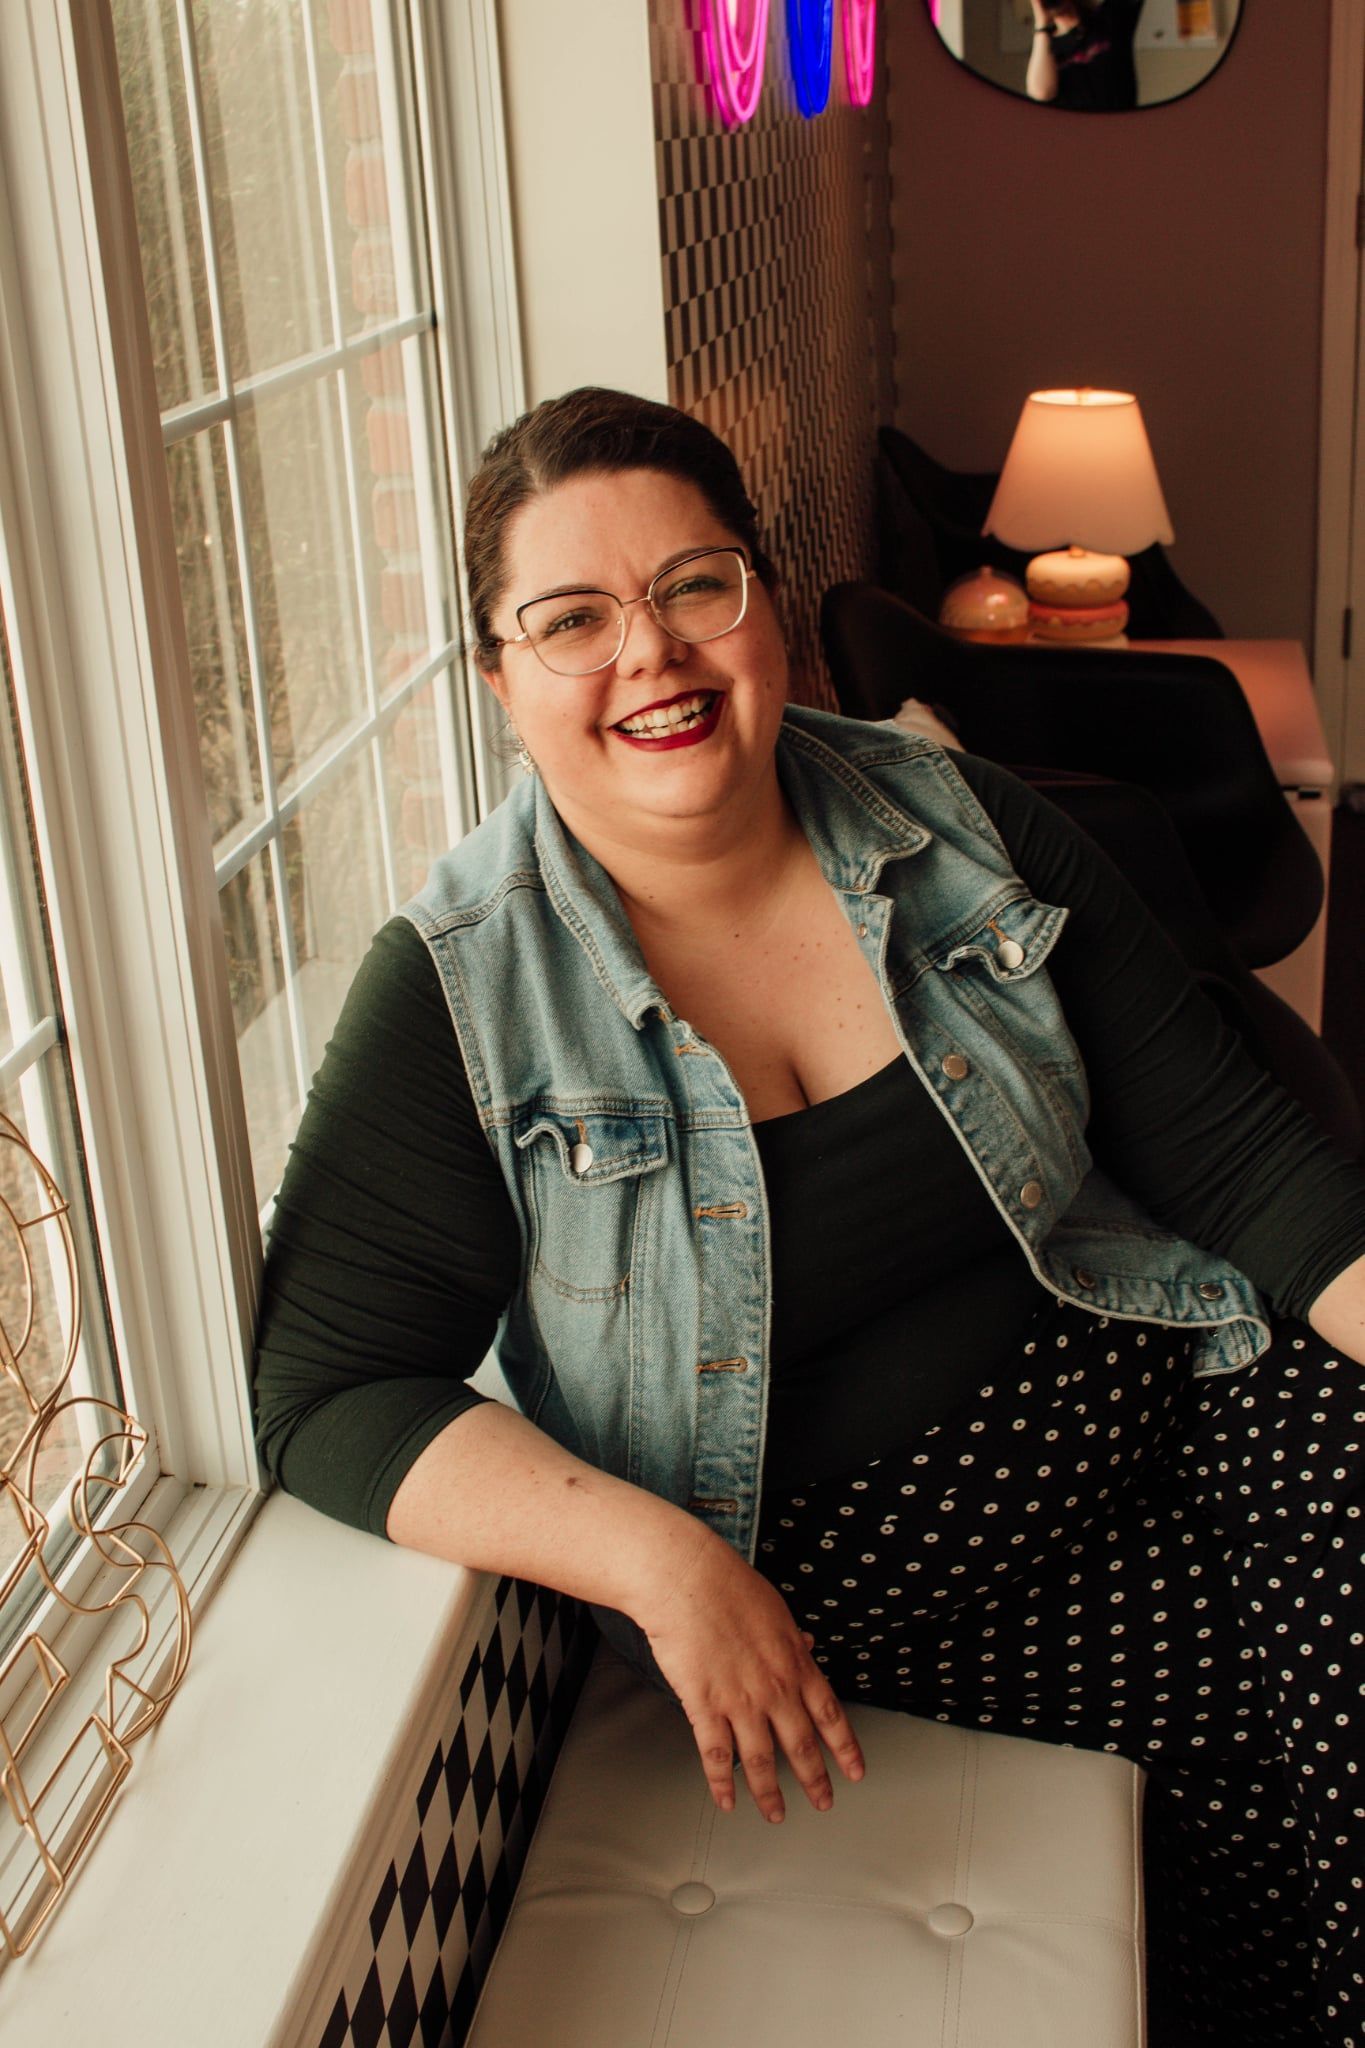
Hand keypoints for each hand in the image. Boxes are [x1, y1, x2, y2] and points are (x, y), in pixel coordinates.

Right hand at [637, 1526, 865, 1821]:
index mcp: (795, 1663)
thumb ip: (792, 1638)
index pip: (830, 1715)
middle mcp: (774, 1688)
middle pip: (801, 1746)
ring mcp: (740, 1700)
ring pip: (761, 1761)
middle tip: (823, 1802)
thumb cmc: (729, 1586)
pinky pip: (716, 1754)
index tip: (854, 1771)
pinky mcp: (704, 1705)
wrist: (688, 1580)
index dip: (844, 1748)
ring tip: (775, 1814)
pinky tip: (727, 1801)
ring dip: (770, 1793)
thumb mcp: (776, 1610)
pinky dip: (722, 1783)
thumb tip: (807, 1645)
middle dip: (815, 1780)